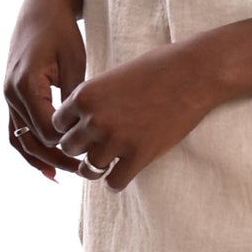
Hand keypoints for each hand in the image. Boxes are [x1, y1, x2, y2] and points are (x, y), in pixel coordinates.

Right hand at [4, 0, 90, 181]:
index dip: (69, 143)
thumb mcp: (75, 61)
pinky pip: (15, 129)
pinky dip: (29, 148)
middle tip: (84, 171)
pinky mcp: (12, 96)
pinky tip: (47, 165)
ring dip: (40, 159)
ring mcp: (7, 96)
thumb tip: (82, 130)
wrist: (40, 9)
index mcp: (25, 84)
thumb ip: (76, 97)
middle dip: (57, 157)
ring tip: (62, 175)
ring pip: (19, 139)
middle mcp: (11, 93)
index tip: (92, 149)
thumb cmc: (61, 32)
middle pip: (32, 140)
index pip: (47, 129)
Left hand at [52, 44, 219, 192]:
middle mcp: (95, 119)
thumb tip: (81, 120)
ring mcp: (116, 139)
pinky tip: (126, 171)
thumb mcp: (114, 77)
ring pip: (88, 169)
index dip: (70, 128)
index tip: (84, 129)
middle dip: (82, 148)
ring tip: (111, 162)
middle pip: (69, 148)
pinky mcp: (139, 155)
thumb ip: (93, 98)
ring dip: (98, 167)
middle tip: (97, 147)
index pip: (57, 124)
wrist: (193, 74)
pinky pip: (114, 183)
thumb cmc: (157, 68)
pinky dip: (117, 181)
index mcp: (85, 96)